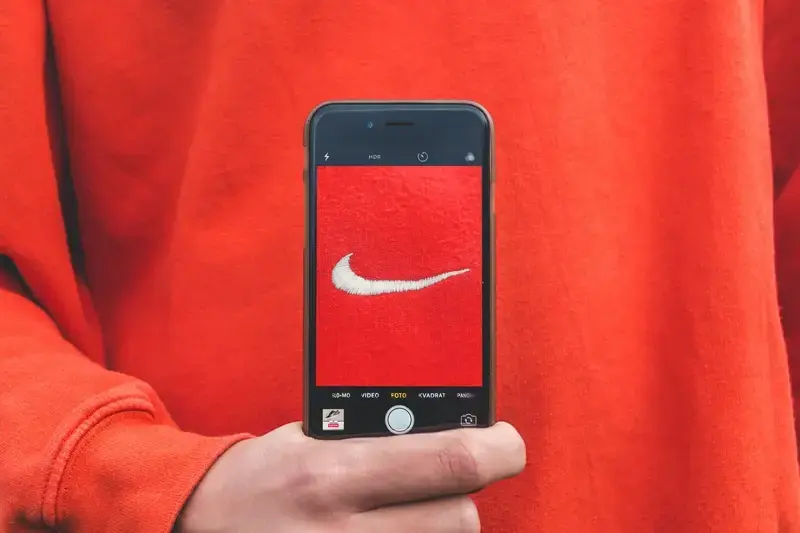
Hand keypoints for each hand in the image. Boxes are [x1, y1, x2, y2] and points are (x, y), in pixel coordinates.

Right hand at [177, 421, 524, 532]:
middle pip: (461, 518)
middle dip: (464, 495)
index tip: (505, 441)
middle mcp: (342, 530)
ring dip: (439, 528)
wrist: (200, 525)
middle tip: (445, 480)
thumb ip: (377, 437)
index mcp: (334, 473)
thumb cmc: (260, 476)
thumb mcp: (310, 437)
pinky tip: (392, 531)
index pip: (452, 460)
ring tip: (405, 512)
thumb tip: (448, 430)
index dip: (498, 448)